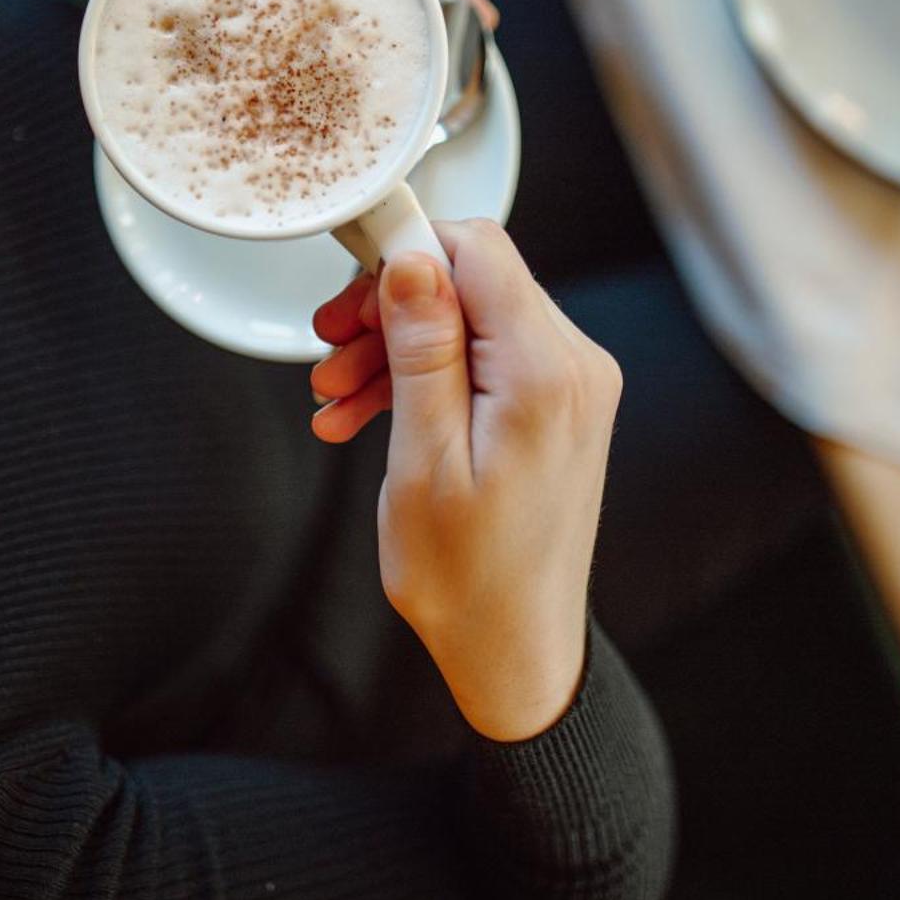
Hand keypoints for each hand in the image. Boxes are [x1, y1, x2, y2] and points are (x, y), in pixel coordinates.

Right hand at [308, 221, 621, 740]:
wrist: (516, 649)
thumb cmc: (468, 579)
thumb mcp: (424, 460)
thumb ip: (422, 351)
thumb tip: (411, 259)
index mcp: (545, 374)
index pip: (479, 250)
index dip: (405, 250)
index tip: (345, 285)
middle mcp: (575, 366)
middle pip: (471, 281)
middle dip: (388, 310)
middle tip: (325, 353)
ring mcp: (571, 386)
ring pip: (469, 321)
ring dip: (395, 348)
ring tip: (332, 398)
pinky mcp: (555, 406)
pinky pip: (483, 361)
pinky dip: (424, 378)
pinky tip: (365, 415)